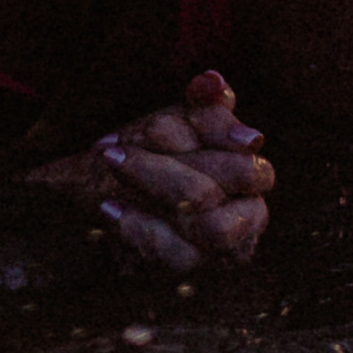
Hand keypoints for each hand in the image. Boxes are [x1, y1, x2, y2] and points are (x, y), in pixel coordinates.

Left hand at [26, 69, 272, 276]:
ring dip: (155, 194)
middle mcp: (250, 212)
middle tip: (112, 154)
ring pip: (211, 227)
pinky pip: (179, 257)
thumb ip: (201, 103)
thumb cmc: (148, 154)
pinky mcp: (195, 270)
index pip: (244, 157)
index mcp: (251, 172)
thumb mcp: (173, 121)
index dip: (200, 142)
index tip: (149, 131)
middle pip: (225, 191)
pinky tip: (110, 209)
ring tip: (110, 175)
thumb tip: (211, 81)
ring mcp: (226, 247)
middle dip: (165, 168)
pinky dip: (141, 230)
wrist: (101, 195)